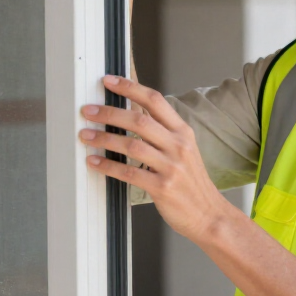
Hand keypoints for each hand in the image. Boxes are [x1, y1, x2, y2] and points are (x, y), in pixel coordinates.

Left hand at [79, 75, 229, 241]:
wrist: (209, 214)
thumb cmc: (192, 183)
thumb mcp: (185, 150)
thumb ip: (163, 133)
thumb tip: (132, 116)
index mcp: (183, 132)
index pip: (155, 101)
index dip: (130, 87)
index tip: (108, 81)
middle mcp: (178, 146)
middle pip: (139, 120)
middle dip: (109, 113)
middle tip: (88, 110)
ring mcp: (171, 167)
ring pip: (132, 145)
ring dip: (104, 138)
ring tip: (86, 135)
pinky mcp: (162, 187)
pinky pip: (129, 172)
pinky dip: (108, 166)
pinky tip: (94, 162)